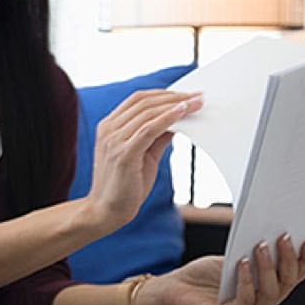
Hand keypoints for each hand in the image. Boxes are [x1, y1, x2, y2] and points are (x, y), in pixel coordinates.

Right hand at [83, 90, 201, 231]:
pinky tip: (182, 112)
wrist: (107, 211)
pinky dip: (168, 117)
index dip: (163, 94)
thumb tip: (177, 121)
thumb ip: (156, 136)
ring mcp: (113, 141)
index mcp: (108, 127)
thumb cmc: (124, 186)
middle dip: (174, 96)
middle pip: (143, 102)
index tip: (186, 94)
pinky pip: (149, 129)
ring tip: (196, 103)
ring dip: (176, 105)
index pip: (137, 99)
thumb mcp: (143, 155)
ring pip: (148, 113)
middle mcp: (108, 130)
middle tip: (197, 96)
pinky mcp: (123, 153)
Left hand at [141, 234, 304, 304]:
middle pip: (286, 284)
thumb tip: (279, 234)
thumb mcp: (235, 258)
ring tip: (261, 245)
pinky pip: (245, 302)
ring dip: (267, 268)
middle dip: (288, 260)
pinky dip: (246, 281)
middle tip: (284, 237)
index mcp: (269, 290)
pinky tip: (242, 263)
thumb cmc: (205, 274)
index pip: (295, 277)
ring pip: (269, 293)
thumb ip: (256, 253)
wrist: (174, 289)